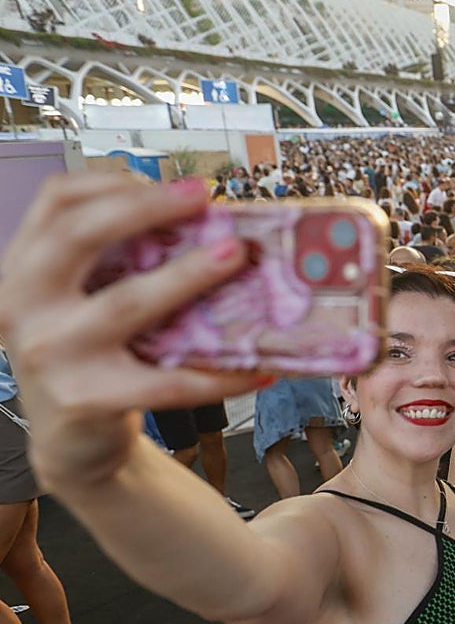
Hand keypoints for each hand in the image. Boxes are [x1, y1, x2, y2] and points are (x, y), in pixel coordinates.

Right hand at [0, 174, 266, 488]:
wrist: (72, 442)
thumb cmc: (89, 358)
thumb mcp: (78, 302)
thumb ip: (112, 261)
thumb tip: (200, 219)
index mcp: (23, 269)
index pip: (55, 201)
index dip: (112, 181)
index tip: (171, 181)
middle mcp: (25, 305)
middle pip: (80, 235)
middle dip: (145, 208)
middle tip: (203, 197)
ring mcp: (53, 353)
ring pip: (127, 302)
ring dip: (188, 274)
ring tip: (236, 255)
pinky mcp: (88, 399)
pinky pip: (169, 381)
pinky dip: (221, 375)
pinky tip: (261, 367)